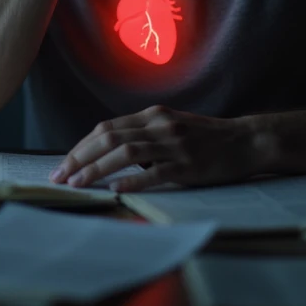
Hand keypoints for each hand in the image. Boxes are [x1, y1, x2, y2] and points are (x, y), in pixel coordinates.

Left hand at [48, 105, 282, 192]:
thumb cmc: (206, 138)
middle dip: (79, 157)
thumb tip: (109, 152)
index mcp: (153, 116)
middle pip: (109, 137)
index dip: (81, 146)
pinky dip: (131, 179)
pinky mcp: (188, 165)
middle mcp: (159, 125)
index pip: (106, 128)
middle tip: (59, 176)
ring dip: (96, 169)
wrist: (246, 141)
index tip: (63, 164)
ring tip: (77, 184)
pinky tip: (114, 189)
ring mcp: (174, 144)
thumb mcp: (171, 128)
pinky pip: (155, 172)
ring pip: (125, 152)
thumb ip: (144, 135)